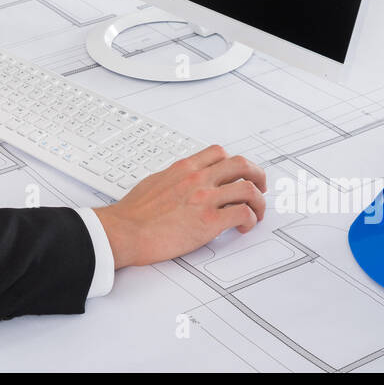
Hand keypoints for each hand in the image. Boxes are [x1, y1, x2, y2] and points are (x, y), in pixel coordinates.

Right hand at [92, 145, 266, 268]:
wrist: (124, 231)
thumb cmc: (133, 213)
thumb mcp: (154, 182)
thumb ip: (174, 179)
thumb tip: (182, 183)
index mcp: (184, 168)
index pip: (219, 153)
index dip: (234, 163)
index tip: (238, 174)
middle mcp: (197, 179)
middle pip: (241, 165)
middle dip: (257, 175)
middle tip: (259, 187)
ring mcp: (204, 199)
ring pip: (249, 189)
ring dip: (258, 202)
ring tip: (256, 213)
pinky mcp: (209, 221)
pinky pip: (243, 213)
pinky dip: (251, 220)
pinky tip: (243, 227)